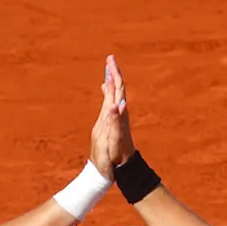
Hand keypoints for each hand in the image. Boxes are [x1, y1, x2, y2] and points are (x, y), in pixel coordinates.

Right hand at [89, 55, 135, 178]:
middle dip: (113, 73)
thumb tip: (117, 104)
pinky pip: (109, 101)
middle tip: (110, 58)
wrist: (121, 167)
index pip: (116, 89)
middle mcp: (118, 113)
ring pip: (114, 94)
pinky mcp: (111, 121)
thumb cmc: (115, 155)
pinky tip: (105, 89)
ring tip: (108, 69)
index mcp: (117, 114)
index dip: (114, 74)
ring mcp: (115, 117)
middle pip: (117, 88)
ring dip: (111, 80)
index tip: (110, 60)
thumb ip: (115, 121)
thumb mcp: (113, 140)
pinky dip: (107, 92)